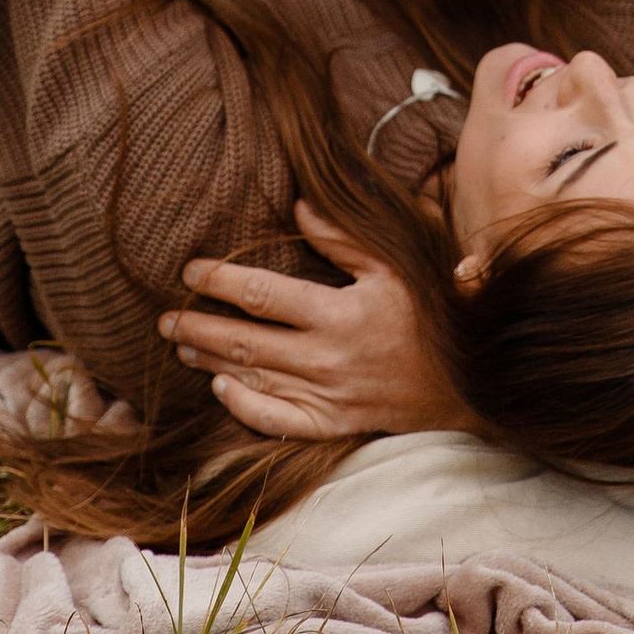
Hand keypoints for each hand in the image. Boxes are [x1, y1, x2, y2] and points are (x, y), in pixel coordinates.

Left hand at [156, 204, 472, 439]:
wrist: (467, 381)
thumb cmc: (430, 313)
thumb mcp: (394, 266)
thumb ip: (344, 239)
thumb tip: (298, 207)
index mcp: (340, 313)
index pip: (262, 294)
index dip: (220, 281)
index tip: (190, 270)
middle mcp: (328, 359)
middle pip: (246, 341)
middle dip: (199, 325)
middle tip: (165, 316)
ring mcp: (328, 397)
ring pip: (253, 379)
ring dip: (211, 361)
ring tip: (182, 344)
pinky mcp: (333, 425)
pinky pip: (277, 421)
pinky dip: (243, 407)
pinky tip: (220, 389)